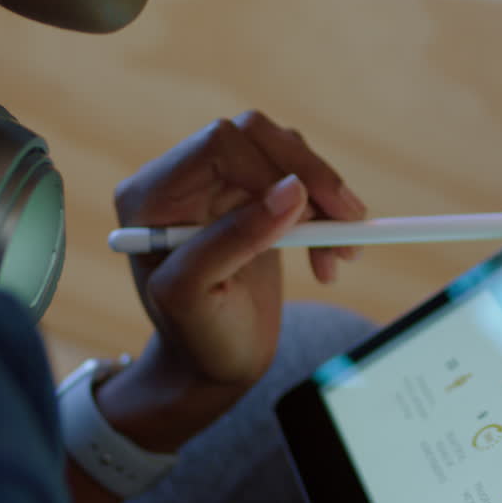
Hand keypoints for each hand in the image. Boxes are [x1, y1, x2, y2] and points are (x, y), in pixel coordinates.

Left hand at [69, 111, 366, 502]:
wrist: (213, 365)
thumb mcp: (199, 298)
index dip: (269, 167)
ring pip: (284, 152)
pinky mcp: (250, 196)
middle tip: (349, 219)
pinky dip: (326, 211)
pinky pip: (297, 177)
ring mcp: (218, 186)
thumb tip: (291, 191)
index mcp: (152, 197)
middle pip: (257, 137)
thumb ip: (234, 240)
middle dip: (310, 176)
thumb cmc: (197, 340)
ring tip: (343, 252)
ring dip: (325, 198)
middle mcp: (182, 181)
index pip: (220, 144)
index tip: (305, 212)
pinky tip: (329, 256)